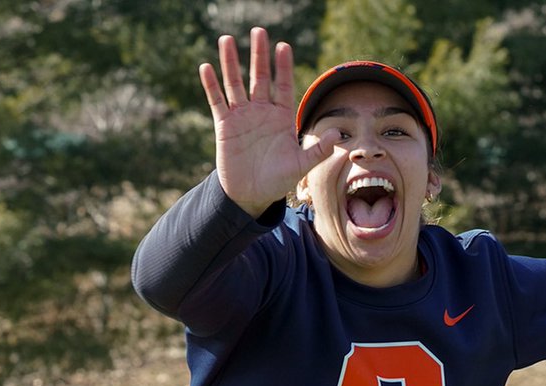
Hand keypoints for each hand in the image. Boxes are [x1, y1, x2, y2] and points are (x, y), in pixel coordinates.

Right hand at [199, 27, 338, 217]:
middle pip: (259, 77)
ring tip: (226, 40)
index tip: (283, 46)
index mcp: (281, 116)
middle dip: (259, 55)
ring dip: (231, 62)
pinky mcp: (225, 125)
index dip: (283, 66)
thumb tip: (338, 132)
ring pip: (235, 83)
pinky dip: (212, 85)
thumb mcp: (301, 165)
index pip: (283, 85)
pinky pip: (217, 101)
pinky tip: (207, 67)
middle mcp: (261, 111)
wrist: (251, 195)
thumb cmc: (278, 180)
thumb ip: (319, 148)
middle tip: (259, 31)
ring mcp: (242, 116)